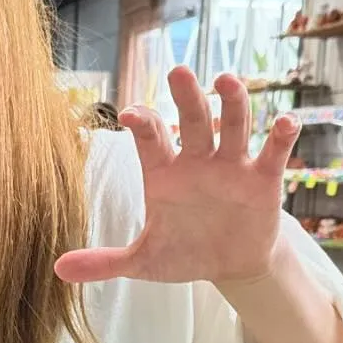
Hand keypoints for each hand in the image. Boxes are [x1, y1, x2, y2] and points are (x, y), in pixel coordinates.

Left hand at [54, 69, 298, 290]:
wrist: (230, 266)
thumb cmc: (185, 253)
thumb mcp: (144, 261)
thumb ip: (105, 261)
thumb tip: (59, 270)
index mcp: (165, 173)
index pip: (152, 138)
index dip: (142, 123)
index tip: (130, 115)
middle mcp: (198, 161)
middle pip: (193, 119)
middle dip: (187, 96)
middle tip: (178, 72)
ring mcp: (232, 165)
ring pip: (234, 123)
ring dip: (233, 101)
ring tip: (227, 80)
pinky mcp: (263, 178)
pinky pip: (273, 150)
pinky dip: (282, 135)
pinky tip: (284, 122)